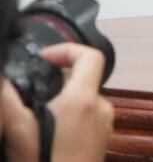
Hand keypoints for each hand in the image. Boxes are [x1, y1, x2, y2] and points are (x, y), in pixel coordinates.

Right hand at [0, 42, 113, 161]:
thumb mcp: (17, 131)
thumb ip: (9, 98)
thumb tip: (3, 77)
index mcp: (85, 99)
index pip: (90, 56)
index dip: (66, 49)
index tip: (42, 59)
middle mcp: (102, 107)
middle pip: (84, 78)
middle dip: (56, 80)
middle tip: (29, 93)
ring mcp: (106, 124)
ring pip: (84, 99)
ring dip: (61, 100)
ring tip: (34, 118)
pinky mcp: (103, 139)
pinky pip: (87, 116)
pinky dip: (69, 116)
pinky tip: (47, 134)